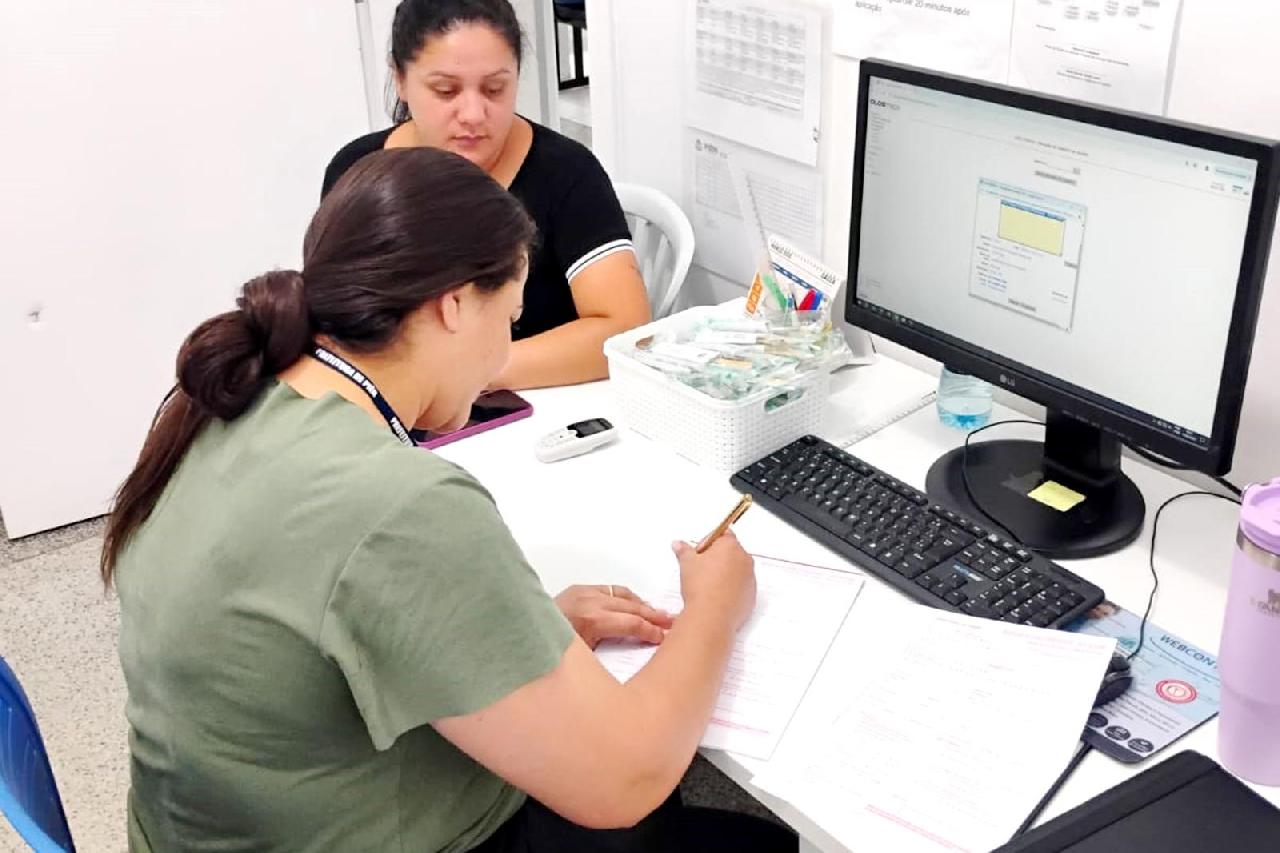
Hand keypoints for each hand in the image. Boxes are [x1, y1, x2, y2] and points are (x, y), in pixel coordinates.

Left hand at [554, 584, 674, 648]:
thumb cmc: (550, 653)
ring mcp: (585, 593)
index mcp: (593, 621)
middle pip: (633, 608)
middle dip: (654, 616)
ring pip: (624, 596)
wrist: (522, 634)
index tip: (665, 637)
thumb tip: (633, 652)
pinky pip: (610, 589)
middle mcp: (591, 603)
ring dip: (643, 605)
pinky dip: (626, 597)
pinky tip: (636, 604)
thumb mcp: (582, 659)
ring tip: (660, 614)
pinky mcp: (579, 589)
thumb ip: (608, 651)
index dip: (652, 631)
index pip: (633, 624)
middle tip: (673, 623)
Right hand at [672, 531, 755, 630]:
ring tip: (707, 585)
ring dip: (725, 574)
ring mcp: (750, 579)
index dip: (708, 541)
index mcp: (730, 546)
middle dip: (717, 558)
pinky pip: (741, 588)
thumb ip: (683, 550)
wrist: (711, 616)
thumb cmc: (701, 586)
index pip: (723, 533)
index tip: (699, 551)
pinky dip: (731, 590)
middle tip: (700, 568)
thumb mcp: (686, 563)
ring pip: (737, 571)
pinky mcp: (751, 596)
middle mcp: (745, 560)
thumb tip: (678, 545)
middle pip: (731, 552)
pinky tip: (716, 596)